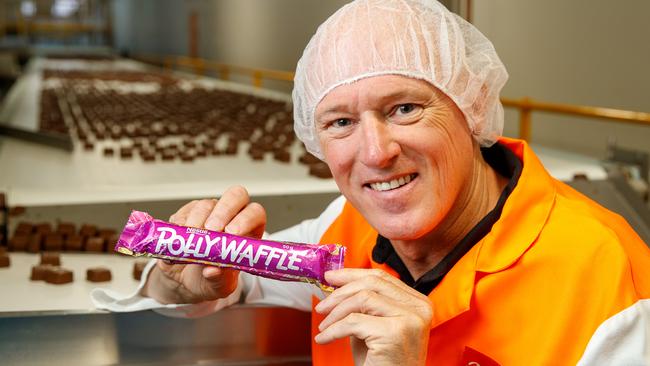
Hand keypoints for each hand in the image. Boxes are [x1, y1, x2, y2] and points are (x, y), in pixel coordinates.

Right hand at [142, 185, 266, 303]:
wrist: (186, 280)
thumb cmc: (212, 279)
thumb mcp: (220, 286)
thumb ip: (220, 279)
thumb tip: (212, 271)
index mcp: (249, 231)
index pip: (255, 213)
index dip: (245, 219)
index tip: (232, 233)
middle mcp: (232, 216)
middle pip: (235, 196)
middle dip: (223, 211)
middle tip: (211, 230)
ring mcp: (211, 212)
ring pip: (207, 204)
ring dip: (198, 222)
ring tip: (191, 243)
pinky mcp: (189, 213)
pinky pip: (185, 211)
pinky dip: (181, 225)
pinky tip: (180, 240)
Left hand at [314, 268, 432, 365]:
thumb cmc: (383, 363)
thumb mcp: (373, 327)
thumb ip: (362, 305)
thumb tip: (335, 284)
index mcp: (417, 303)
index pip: (382, 277)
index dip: (352, 274)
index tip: (330, 277)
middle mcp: (418, 308)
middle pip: (372, 283)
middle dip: (340, 291)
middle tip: (322, 305)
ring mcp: (409, 319)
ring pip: (362, 299)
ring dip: (336, 312)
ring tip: (324, 326)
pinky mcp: (394, 332)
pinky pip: (353, 322)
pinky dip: (333, 330)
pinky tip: (325, 339)